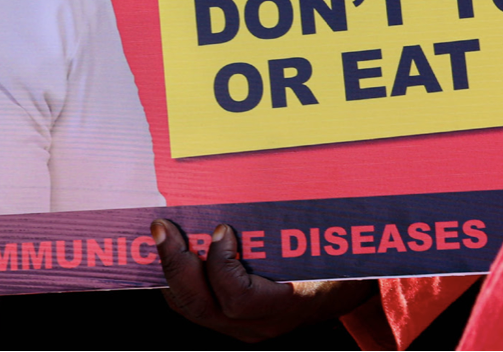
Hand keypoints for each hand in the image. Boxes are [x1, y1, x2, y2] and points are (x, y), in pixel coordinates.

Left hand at [151, 219, 375, 342]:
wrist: (341, 294)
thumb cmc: (336, 260)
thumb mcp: (326, 241)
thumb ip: (301, 221)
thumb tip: (271, 174)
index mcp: (287, 304)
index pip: (240, 299)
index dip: (222, 264)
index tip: (221, 229)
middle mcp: (259, 323)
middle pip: (202, 306)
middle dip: (176, 265)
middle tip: (163, 228)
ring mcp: (240, 327)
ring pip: (191, 308)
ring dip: (170, 271)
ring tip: (161, 236)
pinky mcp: (228, 322)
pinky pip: (193, 306)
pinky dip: (177, 279)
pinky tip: (171, 252)